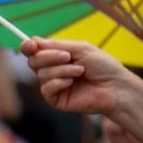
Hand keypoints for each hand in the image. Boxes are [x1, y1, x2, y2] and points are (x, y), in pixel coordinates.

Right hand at [20, 37, 136, 115]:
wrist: (114, 87)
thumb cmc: (102, 66)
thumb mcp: (80, 49)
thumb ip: (56, 45)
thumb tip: (32, 42)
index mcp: (57, 56)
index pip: (35, 51)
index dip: (28, 47)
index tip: (31, 44)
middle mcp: (52, 70)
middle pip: (33, 61)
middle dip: (49, 57)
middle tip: (68, 57)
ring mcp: (53, 85)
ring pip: (41, 74)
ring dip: (62, 70)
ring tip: (80, 71)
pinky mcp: (55, 99)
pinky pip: (46, 89)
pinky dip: (59, 82)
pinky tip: (72, 83)